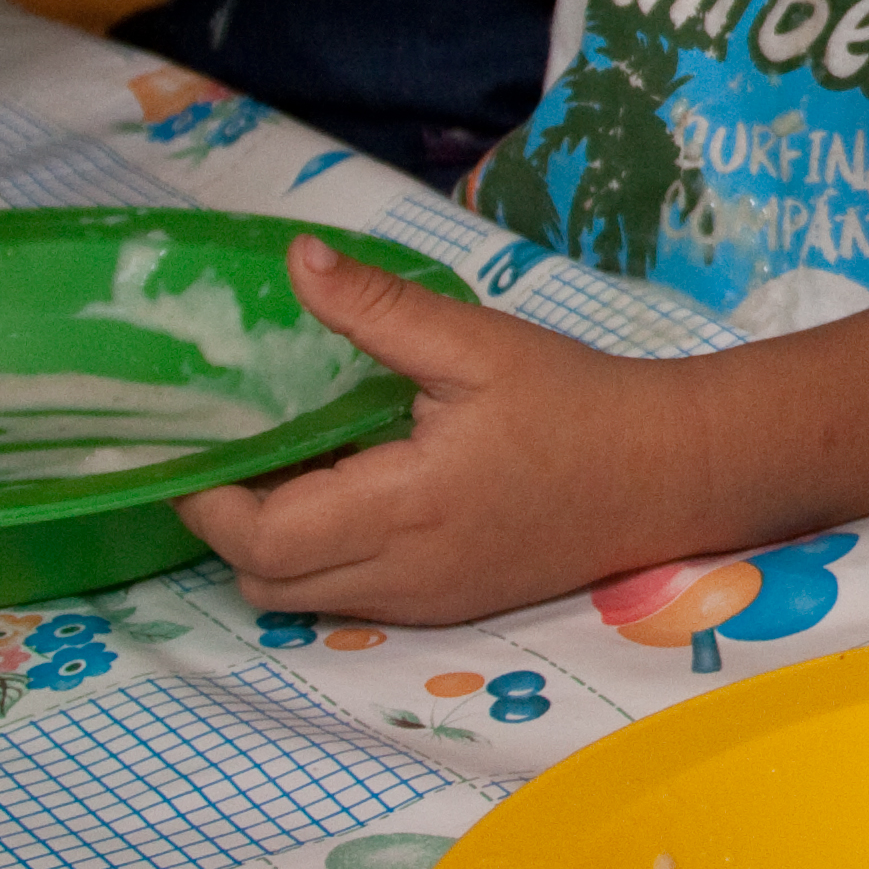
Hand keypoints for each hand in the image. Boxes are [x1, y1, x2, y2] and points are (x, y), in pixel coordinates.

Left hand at [176, 240, 722, 623]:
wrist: (669, 472)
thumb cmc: (576, 401)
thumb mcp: (478, 341)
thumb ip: (379, 308)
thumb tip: (295, 260)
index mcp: (405, 507)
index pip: (262, 540)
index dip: (210, 500)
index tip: (198, 443)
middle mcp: (404, 574)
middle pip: (264, 585)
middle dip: (233, 527)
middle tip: (246, 450)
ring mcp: (425, 602)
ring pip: (302, 601)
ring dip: (278, 548)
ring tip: (305, 468)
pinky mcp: (448, 608)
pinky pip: (352, 600)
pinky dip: (326, 560)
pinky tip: (358, 493)